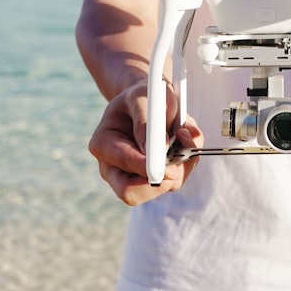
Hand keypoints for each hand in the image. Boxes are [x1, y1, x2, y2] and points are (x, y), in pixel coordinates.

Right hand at [88, 78, 203, 205]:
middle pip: (131, 194)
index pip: (124, 163)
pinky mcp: (154, 179)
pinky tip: (184, 142)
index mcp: (103, 144)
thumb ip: (148, 121)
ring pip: (160, 189)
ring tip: (183, 134)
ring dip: (180, 166)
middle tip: (178, 164)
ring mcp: (133, 177)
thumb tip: (161, 150)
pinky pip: (174, 182)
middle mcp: (114, 167)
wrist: (149, 100)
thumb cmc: (143, 96)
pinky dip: (186, 164)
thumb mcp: (143, 98)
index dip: (147, 165)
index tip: (168, 163)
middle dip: (160, 181)